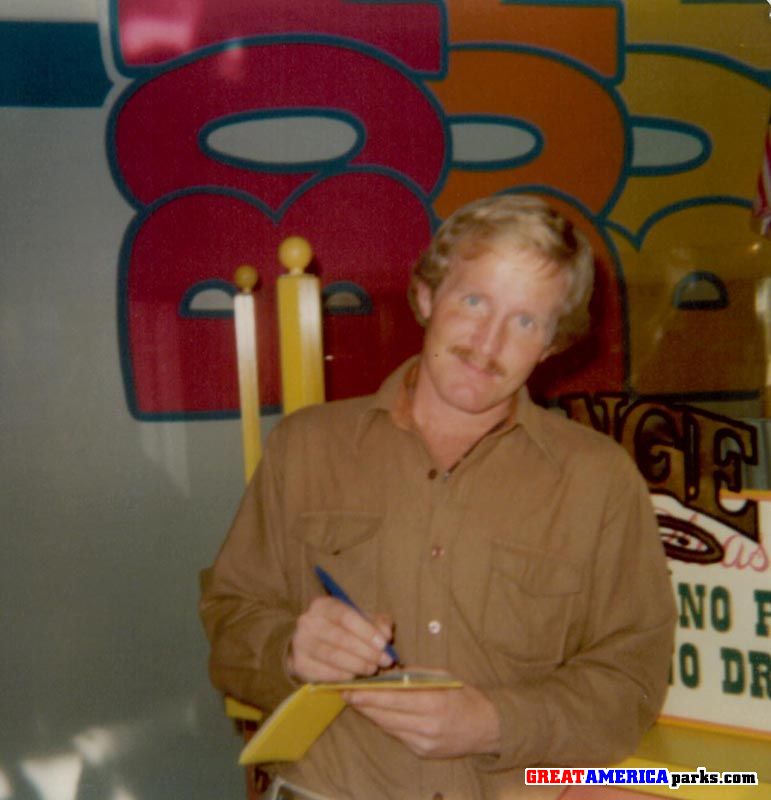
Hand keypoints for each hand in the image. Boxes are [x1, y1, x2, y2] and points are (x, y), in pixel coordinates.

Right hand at [288, 596, 394, 682]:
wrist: (312, 644)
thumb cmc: (342, 629)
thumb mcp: (360, 620)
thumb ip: (377, 623)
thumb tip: (386, 633)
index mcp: (323, 605)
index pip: (345, 616)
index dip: (366, 630)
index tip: (384, 644)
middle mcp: (307, 622)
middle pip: (340, 638)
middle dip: (366, 651)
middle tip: (384, 661)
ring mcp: (300, 644)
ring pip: (333, 656)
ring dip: (357, 665)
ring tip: (373, 669)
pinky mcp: (299, 664)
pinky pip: (324, 673)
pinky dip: (343, 676)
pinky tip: (356, 677)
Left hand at [344, 678, 500, 758]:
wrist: (488, 728)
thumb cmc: (464, 696)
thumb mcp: (442, 676)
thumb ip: (415, 674)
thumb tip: (387, 670)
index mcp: (433, 701)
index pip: (393, 698)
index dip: (369, 694)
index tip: (351, 688)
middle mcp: (426, 725)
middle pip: (385, 715)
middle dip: (364, 704)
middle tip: (346, 692)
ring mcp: (423, 742)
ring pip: (387, 726)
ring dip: (371, 714)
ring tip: (356, 700)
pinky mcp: (422, 752)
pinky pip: (397, 734)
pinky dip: (385, 722)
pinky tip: (376, 713)